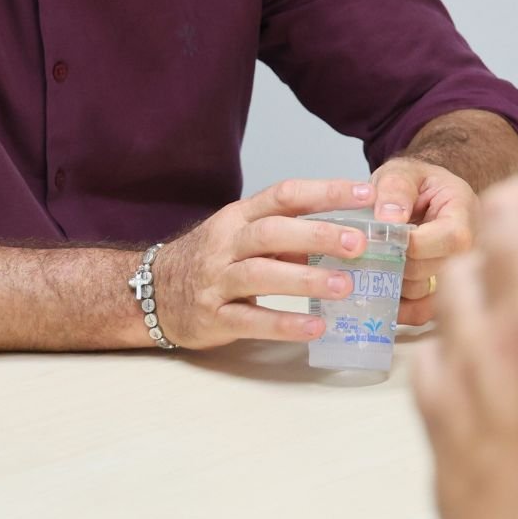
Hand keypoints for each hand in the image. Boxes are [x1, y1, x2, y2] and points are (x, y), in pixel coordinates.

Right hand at [149, 179, 373, 348]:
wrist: (150, 293)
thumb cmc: (213, 260)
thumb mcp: (244, 236)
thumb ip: (289, 235)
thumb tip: (347, 234)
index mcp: (240, 216)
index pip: (284, 194)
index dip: (325, 192)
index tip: (366, 195)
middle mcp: (227, 243)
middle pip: (272, 231)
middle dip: (318, 234)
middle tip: (360, 243)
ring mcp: (217, 280)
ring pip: (261, 274)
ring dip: (305, 279)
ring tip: (344, 286)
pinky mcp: (213, 317)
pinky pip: (250, 321)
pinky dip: (284, 324)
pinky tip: (315, 327)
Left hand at [369, 157, 477, 325]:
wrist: (423, 197)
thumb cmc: (416, 184)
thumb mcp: (402, 172)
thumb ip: (395, 188)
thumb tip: (389, 219)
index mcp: (466, 214)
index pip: (450, 239)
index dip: (412, 244)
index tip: (383, 237)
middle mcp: (471, 250)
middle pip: (435, 271)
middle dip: (397, 263)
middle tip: (372, 251)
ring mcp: (460, 277)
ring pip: (425, 296)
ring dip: (394, 284)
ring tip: (377, 264)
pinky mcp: (445, 295)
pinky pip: (423, 314)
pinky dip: (399, 308)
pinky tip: (383, 290)